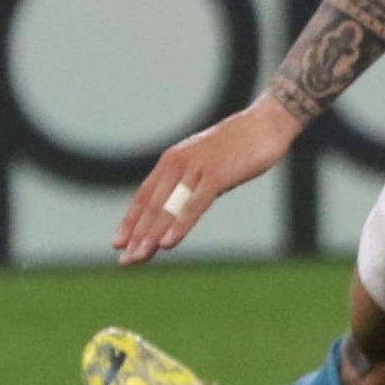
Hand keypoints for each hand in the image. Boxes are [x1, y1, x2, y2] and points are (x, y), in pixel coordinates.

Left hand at [115, 98, 301, 265]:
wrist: (266, 124)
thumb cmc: (239, 146)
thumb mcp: (208, 165)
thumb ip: (192, 184)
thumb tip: (179, 208)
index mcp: (173, 160)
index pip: (145, 195)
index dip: (130, 220)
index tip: (118, 243)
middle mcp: (178, 163)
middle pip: (152, 206)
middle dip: (137, 235)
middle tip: (125, 260)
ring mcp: (196, 169)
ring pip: (168, 208)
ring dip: (151, 234)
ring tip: (139, 256)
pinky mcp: (216, 175)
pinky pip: (193, 205)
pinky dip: (179, 225)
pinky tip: (167, 243)